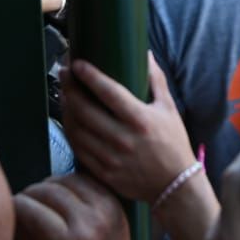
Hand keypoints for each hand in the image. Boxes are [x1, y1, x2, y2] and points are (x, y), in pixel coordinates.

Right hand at [14, 173, 144, 239]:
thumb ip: (23, 238)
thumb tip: (7, 211)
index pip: (28, 208)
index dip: (12, 206)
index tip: (7, 208)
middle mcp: (88, 223)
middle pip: (46, 190)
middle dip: (28, 194)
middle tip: (22, 202)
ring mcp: (104, 209)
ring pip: (64, 179)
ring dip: (48, 185)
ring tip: (40, 198)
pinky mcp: (112, 199)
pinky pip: (83, 178)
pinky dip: (67, 183)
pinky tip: (60, 193)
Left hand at [63, 53, 193, 203]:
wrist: (175, 185)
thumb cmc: (173, 142)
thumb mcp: (169, 108)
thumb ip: (156, 80)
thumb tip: (146, 54)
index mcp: (141, 119)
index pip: (108, 91)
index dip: (89, 75)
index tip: (77, 63)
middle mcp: (123, 138)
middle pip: (85, 109)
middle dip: (70, 88)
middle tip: (65, 74)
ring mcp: (111, 158)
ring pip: (77, 129)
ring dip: (66, 108)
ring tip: (65, 94)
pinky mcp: (104, 172)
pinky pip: (78, 149)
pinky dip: (70, 131)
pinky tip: (69, 119)